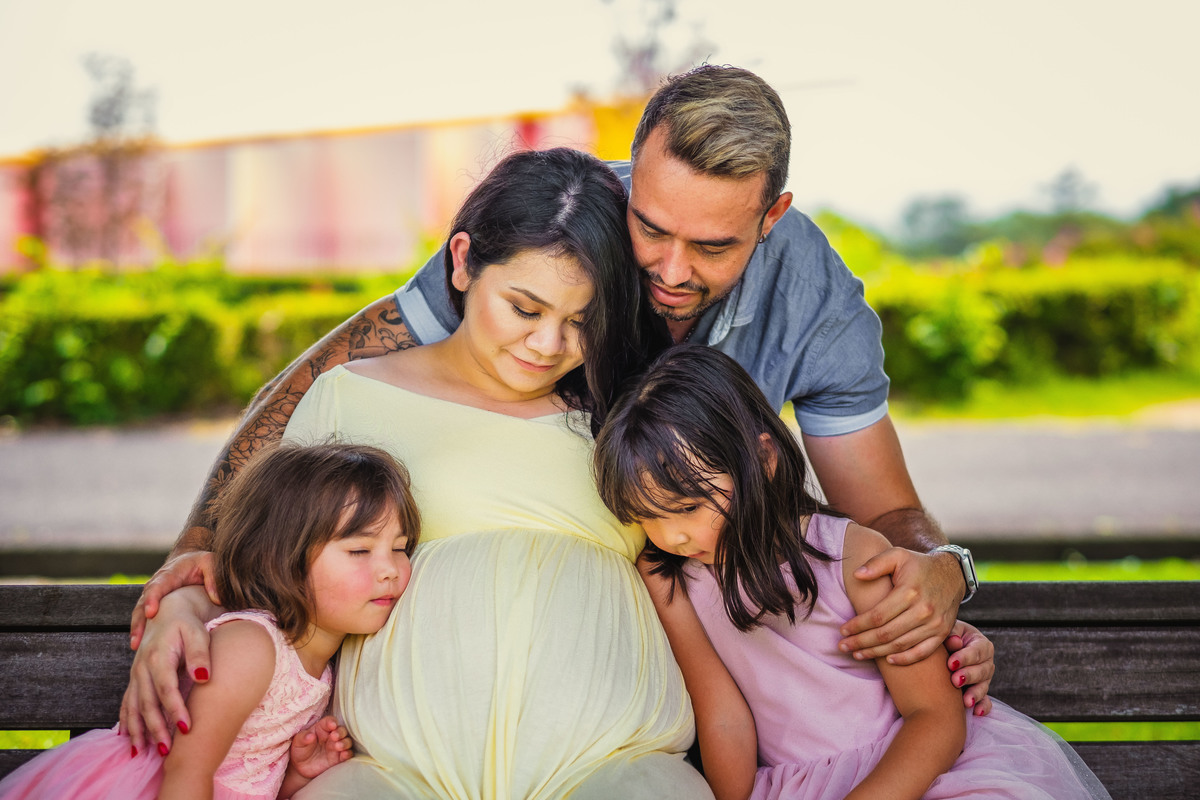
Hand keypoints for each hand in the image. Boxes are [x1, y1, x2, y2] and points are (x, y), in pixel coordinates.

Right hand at [120, 586, 216, 753]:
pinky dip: (126, 721)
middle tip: (166, 751)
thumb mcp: (198, 634)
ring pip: (133, 706)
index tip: (187, 729)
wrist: (168, 612)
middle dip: (155, 728)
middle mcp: (142, 668)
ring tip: (142, 752)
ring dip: (137, 730)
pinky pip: (127, 703)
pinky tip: (128, 738)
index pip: (166, 689)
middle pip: (147, 703)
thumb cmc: (188, 624)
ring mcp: (135, 674)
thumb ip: (200, 656)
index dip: (175, 710)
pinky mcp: (135, 678)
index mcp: (158, 657)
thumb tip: (204, 678)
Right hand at [130, 548, 218, 648]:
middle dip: (139, 620)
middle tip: (138, 638)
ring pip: (140, 614)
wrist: (190, 563)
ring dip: (137, 629)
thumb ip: (213, 576)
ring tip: (136, 646)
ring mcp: (152, 598)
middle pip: (143, 603)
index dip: (152, 599)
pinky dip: (142, 632)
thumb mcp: (210, 562)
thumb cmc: (201, 564)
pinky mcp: (153, 607)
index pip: (157, 586)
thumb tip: (216, 598)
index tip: (151, 612)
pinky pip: (144, 620)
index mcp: (169, 574)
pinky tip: (140, 647)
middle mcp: (155, 586)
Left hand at [289, 716, 352, 778]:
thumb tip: (310, 735)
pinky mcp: (339, 758)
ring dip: (345, 743)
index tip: (332, 725)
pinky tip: (344, 754)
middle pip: (341, 730)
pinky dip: (347, 754)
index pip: (329, 721)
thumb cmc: (300, 750)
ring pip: (346, 741)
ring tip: (338, 746)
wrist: (301, 768)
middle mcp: (331, 736)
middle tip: (334, 736)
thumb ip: (303, 738)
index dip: (332, 722)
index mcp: (322, 729)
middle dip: (340, 732)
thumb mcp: (297, 743)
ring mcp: (336, 747)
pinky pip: (347, 754)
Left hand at [838, 547, 962, 662]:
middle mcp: (923, 610)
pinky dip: (905, 659)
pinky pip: (922, 652)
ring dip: (876, 653)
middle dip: (861, 642)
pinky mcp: (942, 633)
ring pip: (900, 645)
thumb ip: (876, 563)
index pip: (877, 615)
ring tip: (857, 654)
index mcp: (909, 591)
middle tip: (843, 646)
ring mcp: (934, 624)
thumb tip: (857, 575)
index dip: (858, 625)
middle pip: (886, 634)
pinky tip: (887, 660)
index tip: (843, 630)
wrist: (953, 574)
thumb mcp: (897, 555)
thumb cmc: (918, 564)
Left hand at [946, 621, 994, 714]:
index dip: (965, 657)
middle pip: (983, 670)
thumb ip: (951, 635)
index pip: (977, 651)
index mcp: (980, 643)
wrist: (941, 650)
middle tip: (955, 681)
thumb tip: (955, 641)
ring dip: (975, 694)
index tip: (951, 664)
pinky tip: (977, 712)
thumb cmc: (944, 638)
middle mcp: (986, 661)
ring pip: (984, 686)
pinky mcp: (979, 691)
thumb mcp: (948, 632)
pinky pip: (985, 701)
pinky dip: (983, 706)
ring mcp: (984, 678)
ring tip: (966, 701)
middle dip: (969, 676)